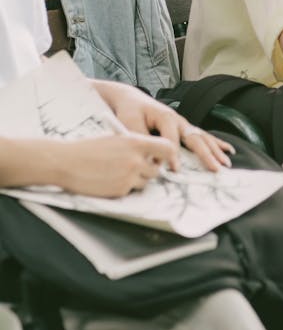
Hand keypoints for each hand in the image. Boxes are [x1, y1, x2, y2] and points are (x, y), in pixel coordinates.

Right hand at [54, 133, 179, 196]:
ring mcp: (129, 177)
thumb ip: (135, 145)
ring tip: (118, 172)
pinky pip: (130, 191)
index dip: (168, 155)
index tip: (166, 160)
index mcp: (135, 142)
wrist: (66, 162)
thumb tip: (150, 153)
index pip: (167, 148)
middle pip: (156, 170)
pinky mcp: (120, 191)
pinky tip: (109, 179)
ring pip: (145, 182)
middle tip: (135, 167)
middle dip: (149, 170)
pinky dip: (124, 187)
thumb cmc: (87, 149)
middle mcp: (135, 160)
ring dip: (137, 180)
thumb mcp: (115, 138)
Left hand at [93, 81, 233, 170]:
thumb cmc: (130, 111)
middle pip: (195, 138)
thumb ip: (141, 139)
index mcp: (165, 117)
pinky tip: (228, 149)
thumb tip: (151, 158)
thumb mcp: (129, 123)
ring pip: (203, 137)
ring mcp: (184, 123)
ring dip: (215, 151)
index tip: (175, 170)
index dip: (173, 155)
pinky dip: (216, 143)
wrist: (131, 100)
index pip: (172, 140)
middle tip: (215, 169)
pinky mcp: (184, 128)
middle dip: (206, 154)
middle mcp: (178, 120)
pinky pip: (203, 136)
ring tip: (226, 163)